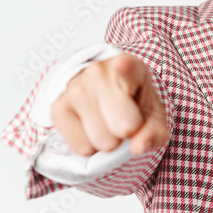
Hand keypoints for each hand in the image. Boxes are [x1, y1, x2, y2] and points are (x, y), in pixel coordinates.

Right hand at [50, 53, 168, 156]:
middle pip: (123, 127)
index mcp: (132, 68)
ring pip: (102, 141)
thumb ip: (155, 131)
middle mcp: (100, 72)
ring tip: (106, 122)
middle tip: (122, 118)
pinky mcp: (58, 107)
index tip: (121, 64)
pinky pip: (82, 147)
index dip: (125, 67)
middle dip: (126, 132)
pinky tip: (90, 127)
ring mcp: (76, 88)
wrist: (101, 94)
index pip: (128, 68)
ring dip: (108, 141)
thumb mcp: (153, 115)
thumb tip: (138, 147)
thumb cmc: (133, 104)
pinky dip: (90, 146)